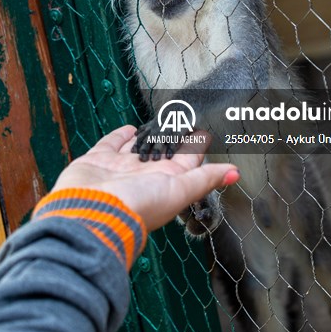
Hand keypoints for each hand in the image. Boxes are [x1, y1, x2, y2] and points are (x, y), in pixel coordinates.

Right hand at [51, 125, 239, 230]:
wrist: (94, 212)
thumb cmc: (139, 205)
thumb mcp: (179, 190)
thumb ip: (204, 179)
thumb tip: (236, 174)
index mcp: (165, 181)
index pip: (186, 159)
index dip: (196, 145)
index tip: (205, 131)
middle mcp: (144, 175)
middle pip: (162, 150)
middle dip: (172, 137)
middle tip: (182, 118)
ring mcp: (120, 168)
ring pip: (138, 146)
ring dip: (148, 135)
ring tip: (157, 121)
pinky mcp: (98, 161)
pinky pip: (112, 144)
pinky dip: (120, 136)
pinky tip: (130, 128)